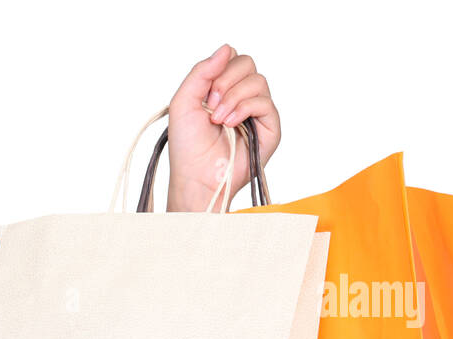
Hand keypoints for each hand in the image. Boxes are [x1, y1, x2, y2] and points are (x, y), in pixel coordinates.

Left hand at [165, 44, 280, 211]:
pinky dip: (245, 108)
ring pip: (257, 81)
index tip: (204, 92)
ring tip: (218, 120)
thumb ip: (201, 72)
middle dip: (226, 81)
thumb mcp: (183, 101)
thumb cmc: (187, 146)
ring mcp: (256, 112)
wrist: (195, 176)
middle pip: (247, 63)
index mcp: (222, 89)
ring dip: (234, 97)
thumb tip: (226, 48)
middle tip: (211, 106)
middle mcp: (241, 98)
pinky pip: (265, 102)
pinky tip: (230, 124)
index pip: (232, 58)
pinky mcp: (269, 128)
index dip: (219, 68)